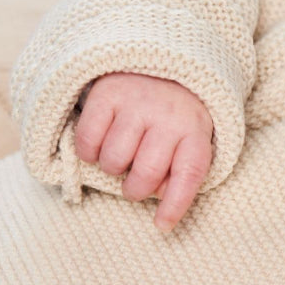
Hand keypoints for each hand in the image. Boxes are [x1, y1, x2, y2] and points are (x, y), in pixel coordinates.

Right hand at [75, 72, 212, 231]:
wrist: (162, 58)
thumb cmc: (177, 113)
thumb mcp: (193, 137)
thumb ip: (183, 169)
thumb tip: (161, 199)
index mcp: (196, 132)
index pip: (189, 176)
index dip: (174, 205)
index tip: (162, 226)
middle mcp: (168, 117)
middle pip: (145, 174)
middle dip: (135, 190)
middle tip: (134, 184)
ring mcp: (137, 104)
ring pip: (114, 161)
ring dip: (111, 169)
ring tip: (121, 156)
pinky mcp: (108, 93)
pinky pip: (88, 141)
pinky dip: (89, 152)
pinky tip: (100, 144)